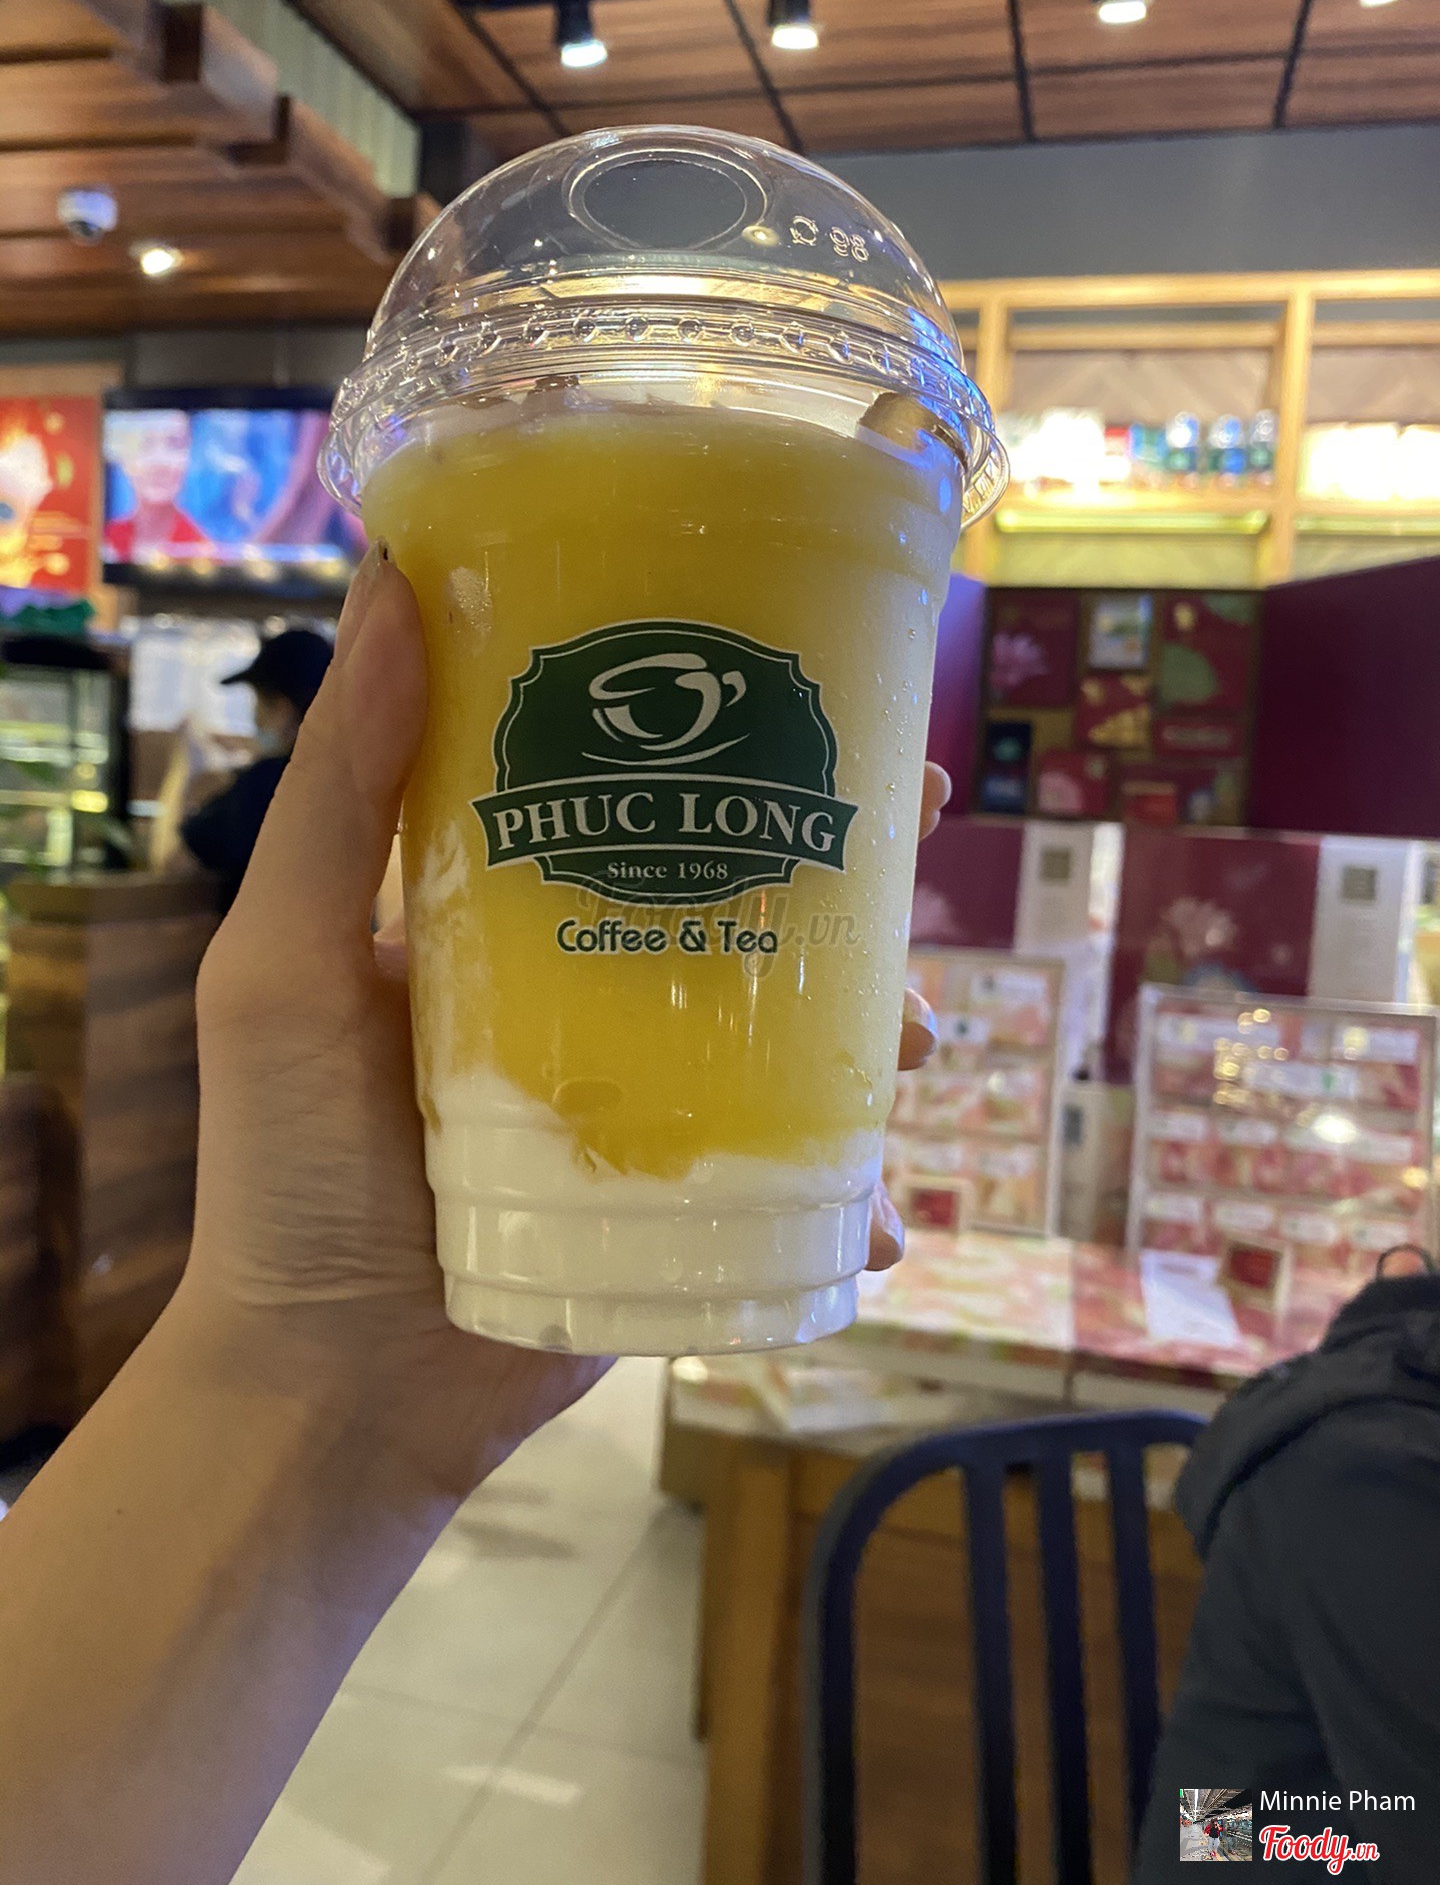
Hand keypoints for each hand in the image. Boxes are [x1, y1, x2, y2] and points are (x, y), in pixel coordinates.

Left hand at [180, 548, 946, 1499]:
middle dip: (847, 885)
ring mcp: (645, 1109)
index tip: (822, 694)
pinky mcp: (682, 1210)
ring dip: (880, 1035)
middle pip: (745, 912)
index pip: (634, 803)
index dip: (729, 743)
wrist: (329, 1385)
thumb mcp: (283, 962)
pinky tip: (893, 1211)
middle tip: (921, 856)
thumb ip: (335, 792)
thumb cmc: (287, 1166)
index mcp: (503, 921)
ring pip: (796, 1043)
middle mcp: (587, 997)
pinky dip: (860, 1195)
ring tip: (919, 1045)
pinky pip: (796, 1184)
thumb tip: (390, 580)